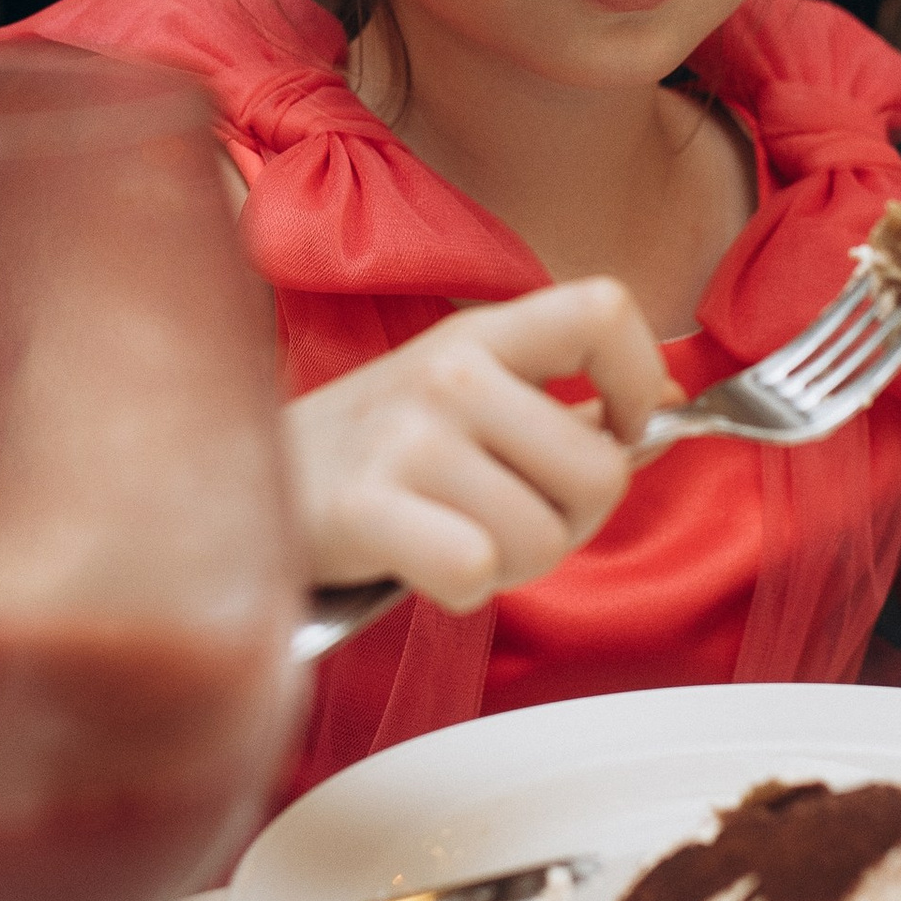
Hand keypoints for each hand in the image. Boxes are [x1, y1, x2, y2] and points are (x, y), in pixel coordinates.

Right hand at [283, 277, 672, 611]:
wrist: (235, 484)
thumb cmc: (371, 454)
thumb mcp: (461, 395)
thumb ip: (557, 397)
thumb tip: (665, 401)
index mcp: (482, 334)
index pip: (605, 311)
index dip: (640, 381)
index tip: (620, 428)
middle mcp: (450, 374)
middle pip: (599, 469)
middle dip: (573, 520)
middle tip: (513, 517)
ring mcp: (408, 438)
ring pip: (544, 536)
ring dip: (515, 564)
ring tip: (458, 539)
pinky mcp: (368, 509)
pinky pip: (479, 569)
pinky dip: (462, 589)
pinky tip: (424, 564)